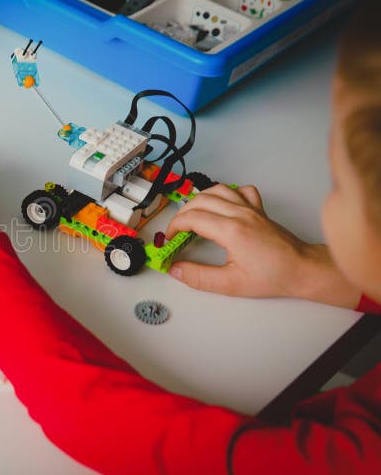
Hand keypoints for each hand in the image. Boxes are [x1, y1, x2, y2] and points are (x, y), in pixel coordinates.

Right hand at [165, 184, 360, 307]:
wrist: (303, 270)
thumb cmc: (274, 276)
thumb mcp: (231, 284)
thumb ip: (199, 277)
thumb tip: (176, 270)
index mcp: (231, 230)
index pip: (192, 218)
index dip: (175, 227)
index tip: (170, 238)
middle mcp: (240, 214)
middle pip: (200, 200)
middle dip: (182, 213)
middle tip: (177, 230)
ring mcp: (251, 209)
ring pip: (218, 189)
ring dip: (200, 200)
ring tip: (193, 215)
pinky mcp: (259, 210)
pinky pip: (240, 190)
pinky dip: (227, 193)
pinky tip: (222, 205)